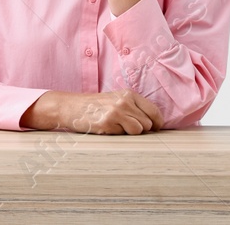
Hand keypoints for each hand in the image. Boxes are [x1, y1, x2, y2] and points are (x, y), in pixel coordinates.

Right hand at [24, 90, 163, 133]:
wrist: (71, 106)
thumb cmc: (96, 106)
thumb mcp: (116, 99)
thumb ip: (134, 107)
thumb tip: (154, 125)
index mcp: (129, 94)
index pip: (154, 111)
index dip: (158, 123)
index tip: (155, 129)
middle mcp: (124, 101)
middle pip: (147, 124)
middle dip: (140, 129)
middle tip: (126, 127)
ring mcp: (116, 112)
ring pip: (138, 131)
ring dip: (129, 133)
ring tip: (116, 127)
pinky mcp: (107, 123)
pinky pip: (123, 135)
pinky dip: (117, 135)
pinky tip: (107, 128)